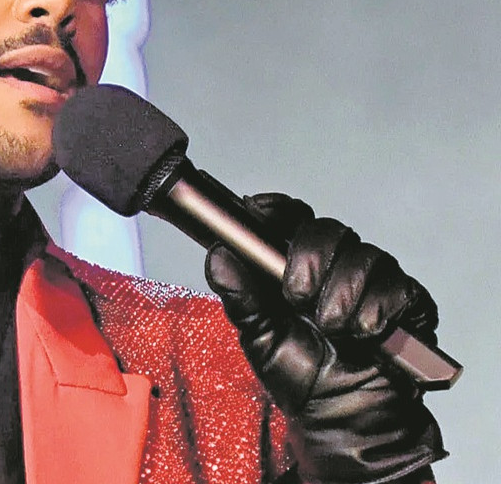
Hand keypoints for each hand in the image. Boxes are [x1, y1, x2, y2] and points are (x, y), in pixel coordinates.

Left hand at [204, 193, 445, 483]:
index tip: (257, 211)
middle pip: (327, 229)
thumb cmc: (300, 374)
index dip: (275, 209)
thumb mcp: (258, 336)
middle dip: (310, 257)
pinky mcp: (408, 303)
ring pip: (365, 256)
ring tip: (331, 327)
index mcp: (297, 264)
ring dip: (342, 293)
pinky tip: (362, 333)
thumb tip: (217, 255)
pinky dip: (375, 309)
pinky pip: (399, 287)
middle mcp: (336, 265)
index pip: (290, 217)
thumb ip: (239, 296)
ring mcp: (374, 281)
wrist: (342, 417)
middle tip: (296, 296)